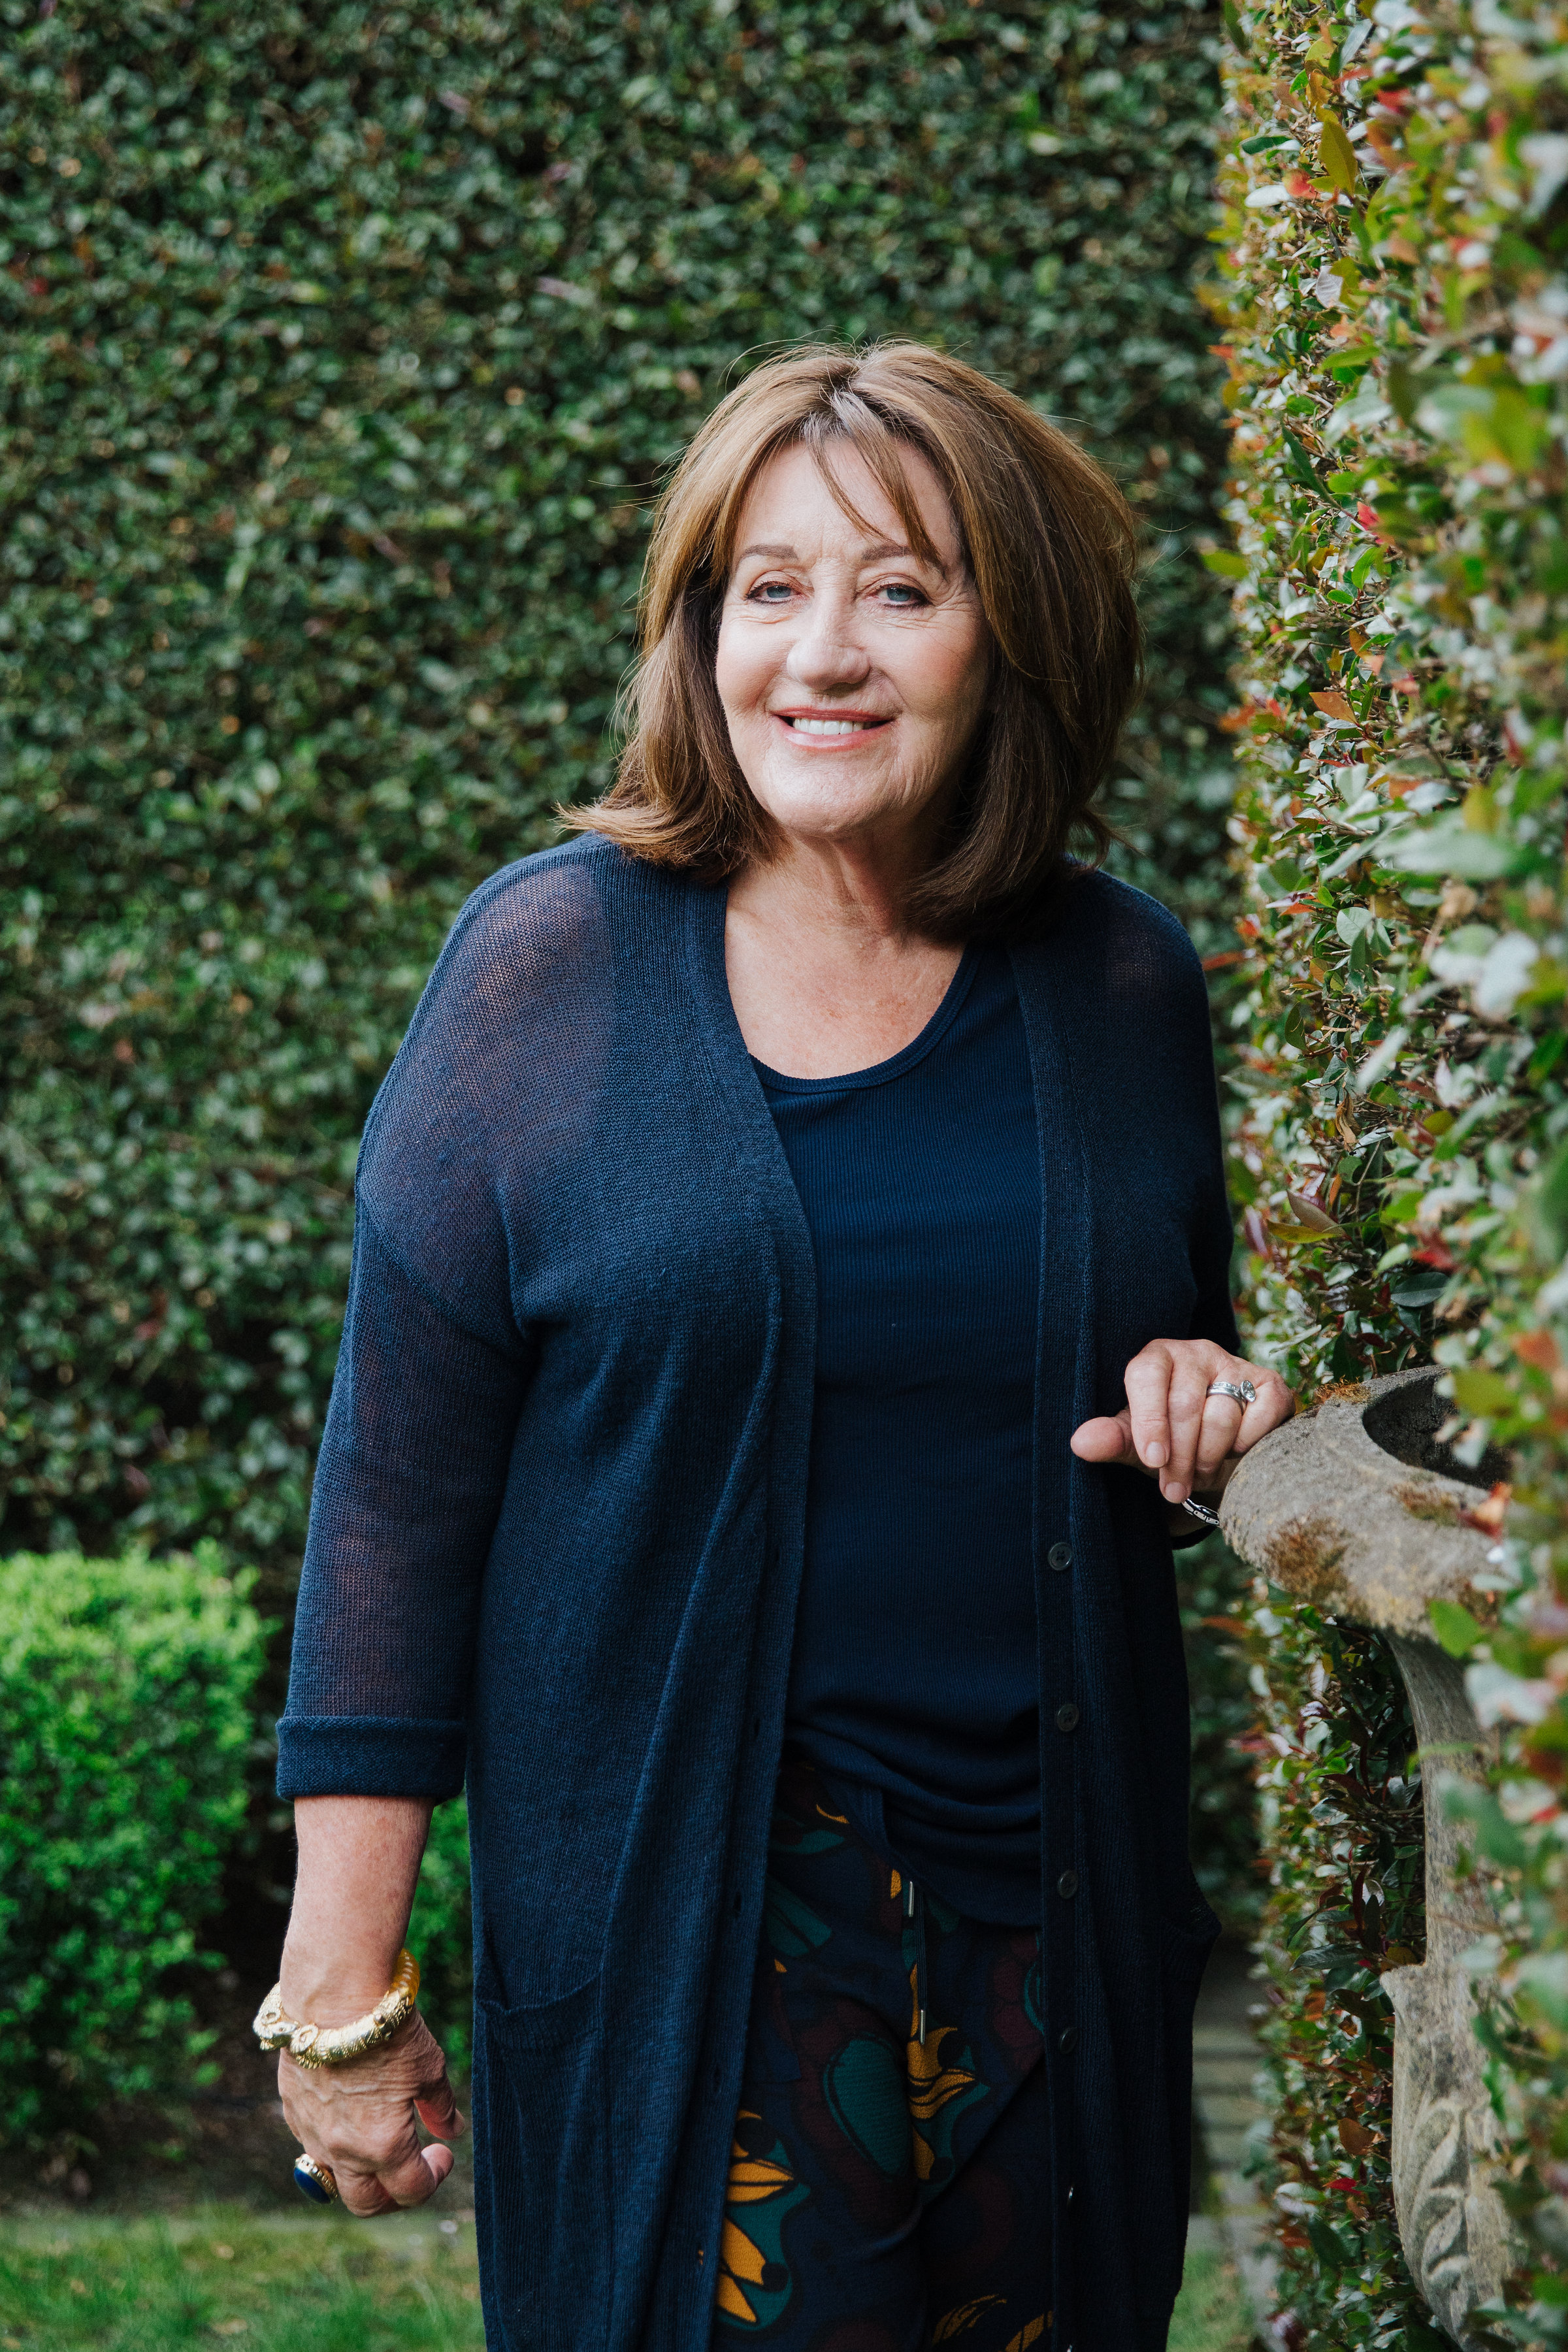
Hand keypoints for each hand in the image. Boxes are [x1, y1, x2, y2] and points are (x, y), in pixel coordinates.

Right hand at [278, 2010, 464, 2216]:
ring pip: (332, 2178)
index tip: (443, 2153)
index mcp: (382, 2145)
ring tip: (378, 2145)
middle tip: (410, 2168)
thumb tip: (451, 2131)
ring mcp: (311, 2133)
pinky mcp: (292, 2109)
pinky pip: (311, 2143)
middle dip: (392, 2196)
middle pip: (365, 2203)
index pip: (411, 2190)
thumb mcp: (428, 2066)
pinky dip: (332, 2142)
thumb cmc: (387, 2030)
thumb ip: (440, 2107)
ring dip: (358, 2172)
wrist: (333, 1995)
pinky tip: (349, 2115)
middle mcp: (342, 2150)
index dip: (435, 2176)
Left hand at [1069, 1338, 1294, 1508]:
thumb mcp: (1135, 1446)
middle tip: (1174, 1489)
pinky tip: (1236, 1453)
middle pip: (1185, 1404)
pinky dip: (1249, 1441)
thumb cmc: (1166, 1444)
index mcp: (1155, 1358)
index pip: (1147, 1377)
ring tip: (1200, 1473)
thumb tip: (1080, 1443)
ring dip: (1210, 1457)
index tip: (1153, 1460)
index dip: (1150, 1421)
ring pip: (1223, 1414)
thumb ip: (1111, 1440)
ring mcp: (1235, 1366)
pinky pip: (1263, 1412)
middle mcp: (1196, 1353)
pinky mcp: (1270, 1385)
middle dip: (1179, 1456)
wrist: (1214, 1456)